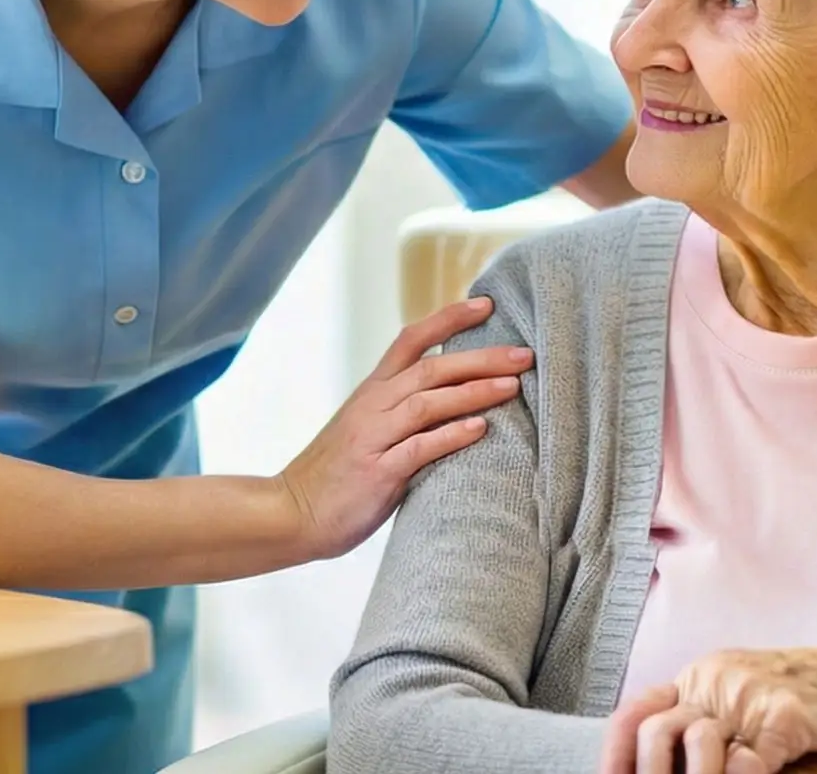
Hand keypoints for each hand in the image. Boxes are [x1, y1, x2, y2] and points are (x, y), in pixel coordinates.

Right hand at [274, 298, 530, 559]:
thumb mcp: (366, 429)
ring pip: (427, 402)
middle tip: (524, 355)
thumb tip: (455, 399)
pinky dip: (451, 436)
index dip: (448, 319)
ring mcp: (373, 437)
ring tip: (512, 386)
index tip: (486, 304)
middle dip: (481, 358)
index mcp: (371, 391)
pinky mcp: (377, 471)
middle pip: (431, 368)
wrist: (291, 512)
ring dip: (473, 391)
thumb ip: (401, 410)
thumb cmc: (336, 475)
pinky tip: (480, 429)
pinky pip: (418, 448)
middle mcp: (372, 405)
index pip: (410, 339)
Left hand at [600, 650, 816, 773]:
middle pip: (660, 731)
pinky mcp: (786, 718)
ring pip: (700, 747)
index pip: (639, 711)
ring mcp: (751, 697)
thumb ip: (701, 721)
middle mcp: (718, 681)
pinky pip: (749, 762)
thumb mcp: (738, 698)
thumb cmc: (800, 699)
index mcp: (700, 678)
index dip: (617, 753)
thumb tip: (660, 761)